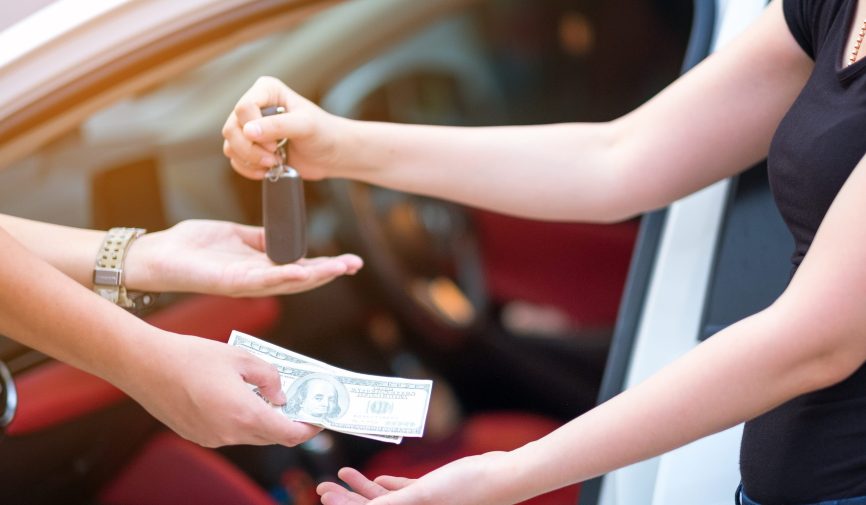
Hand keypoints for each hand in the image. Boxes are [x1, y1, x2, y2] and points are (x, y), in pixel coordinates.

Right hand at [122, 329, 321, 446]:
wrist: (145, 365)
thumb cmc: (194, 356)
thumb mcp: (243, 357)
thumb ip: (270, 377)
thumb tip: (281, 395)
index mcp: (245, 416)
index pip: (289, 435)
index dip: (308, 429)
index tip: (319, 419)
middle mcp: (229, 435)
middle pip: (271, 437)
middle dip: (287, 422)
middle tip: (298, 402)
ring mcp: (211, 439)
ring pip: (250, 435)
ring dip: (263, 420)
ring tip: (267, 394)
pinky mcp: (197, 436)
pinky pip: (229, 432)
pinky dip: (241, 420)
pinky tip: (238, 397)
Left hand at [125, 219, 361, 295]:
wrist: (159, 254)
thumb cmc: (191, 246)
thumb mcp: (235, 236)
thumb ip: (259, 238)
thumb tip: (281, 235)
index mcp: (260, 268)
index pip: (301, 268)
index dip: (326, 265)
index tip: (350, 260)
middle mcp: (257, 280)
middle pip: (302, 279)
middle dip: (330, 272)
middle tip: (355, 265)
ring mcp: (246, 284)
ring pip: (288, 282)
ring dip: (316, 276)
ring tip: (340, 268)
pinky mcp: (231, 282)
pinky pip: (263, 280)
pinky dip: (284, 276)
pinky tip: (303, 270)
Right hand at [222, 76, 348, 179]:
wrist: (332, 154)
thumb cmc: (324, 134)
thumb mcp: (305, 126)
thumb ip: (278, 126)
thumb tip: (248, 131)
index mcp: (266, 90)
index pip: (243, 108)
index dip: (254, 129)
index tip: (274, 144)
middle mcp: (254, 106)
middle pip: (231, 128)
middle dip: (251, 149)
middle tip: (274, 158)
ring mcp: (250, 127)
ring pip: (230, 145)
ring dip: (250, 160)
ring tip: (274, 163)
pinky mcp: (251, 146)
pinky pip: (235, 159)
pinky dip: (248, 168)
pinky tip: (267, 171)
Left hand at [316, 453, 516, 504]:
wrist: (502, 476)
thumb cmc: (465, 488)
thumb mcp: (421, 495)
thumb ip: (389, 504)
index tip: (322, 493)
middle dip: (346, 499)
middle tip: (323, 484)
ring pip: (386, 501)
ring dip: (363, 488)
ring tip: (342, 473)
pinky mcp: (436, 494)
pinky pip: (405, 493)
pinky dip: (389, 486)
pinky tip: (378, 477)